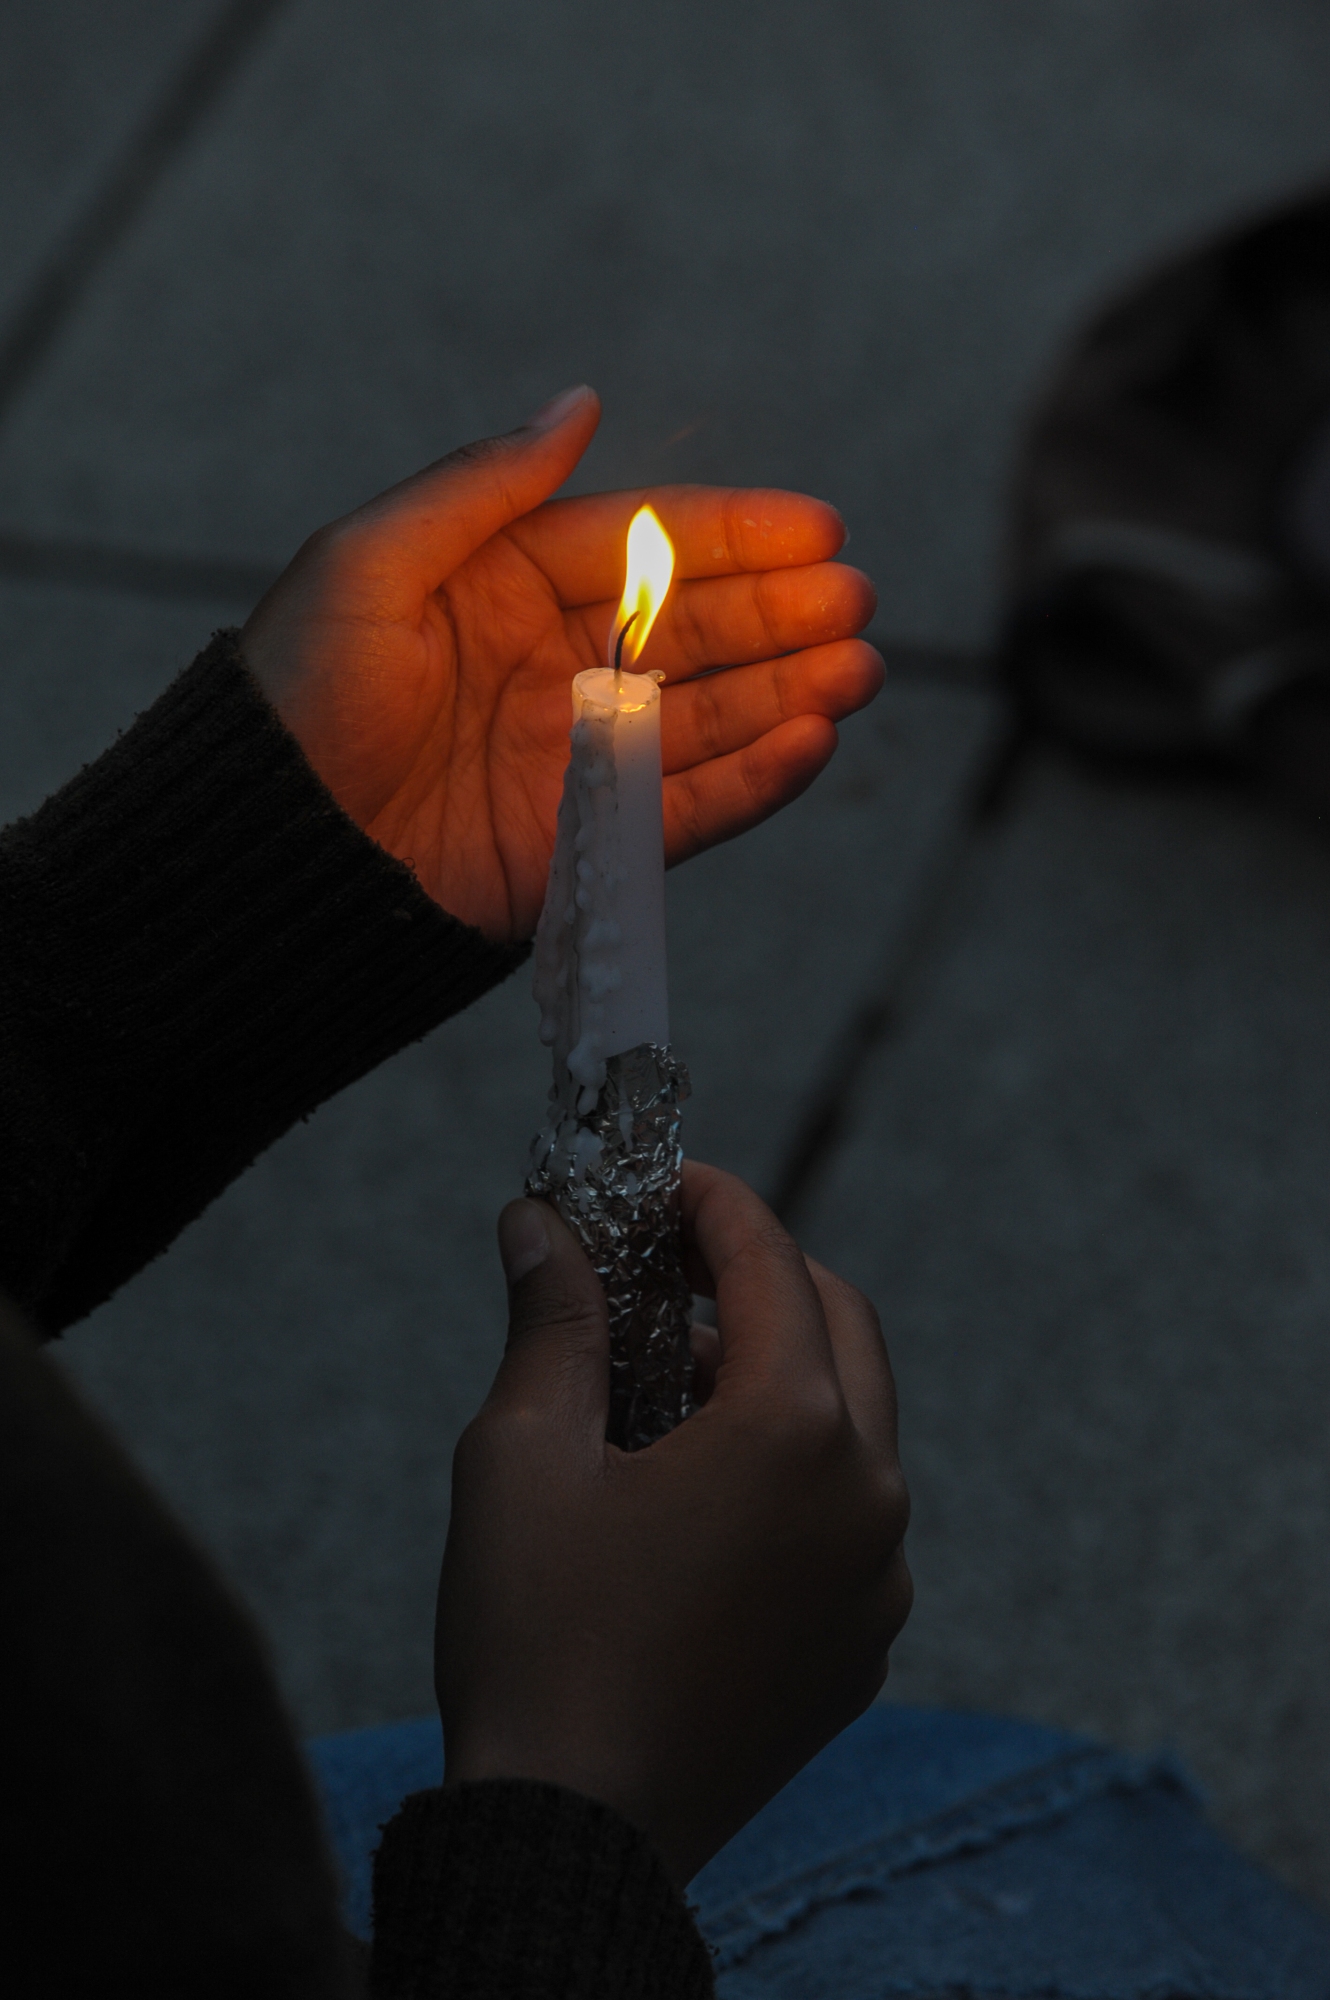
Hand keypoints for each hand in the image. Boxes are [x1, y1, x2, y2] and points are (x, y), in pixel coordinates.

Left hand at [240, 387, 880, 941]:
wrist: (270, 851)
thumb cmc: (299, 696)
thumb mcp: (371, 563)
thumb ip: (484, 487)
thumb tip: (580, 404)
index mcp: (503, 590)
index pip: (641, 551)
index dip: (733, 537)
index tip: (818, 526)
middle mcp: (550, 670)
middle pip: (690, 633)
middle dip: (780, 615)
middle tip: (857, 600)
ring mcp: (574, 760)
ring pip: (706, 720)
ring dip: (788, 694)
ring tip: (860, 670)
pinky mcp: (585, 846)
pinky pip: (687, 811)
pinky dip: (753, 781)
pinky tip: (811, 743)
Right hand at [435, 1162, 911, 1885]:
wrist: (573, 1841)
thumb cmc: (537, 1642)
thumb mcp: (521, 1457)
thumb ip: (553, 1320)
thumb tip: (540, 1223)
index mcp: (793, 1432)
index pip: (771, 1262)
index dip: (714, 1202)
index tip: (664, 1181)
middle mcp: (867, 1495)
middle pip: (841, 1323)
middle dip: (763, 1274)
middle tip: (672, 1266)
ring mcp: (879, 1579)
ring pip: (855, 1420)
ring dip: (781, 1371)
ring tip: (673, 1378)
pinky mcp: (864, 1644)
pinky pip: (851, 1513)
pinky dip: (796, 1466)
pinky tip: (703, 1488)